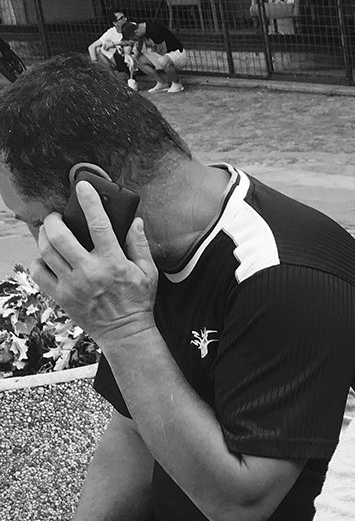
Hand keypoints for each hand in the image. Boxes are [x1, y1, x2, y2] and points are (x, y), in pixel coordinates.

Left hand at [31, 181, 157, 350]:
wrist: (126, 334)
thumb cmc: (138, 302)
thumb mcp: (149, 272)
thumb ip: (139, 245)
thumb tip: (135, 221)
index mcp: (114, 264)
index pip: (99, 225)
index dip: (89, 202)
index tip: (82, 187)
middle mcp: (90, 272)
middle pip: (60, 236)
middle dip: (54, 219)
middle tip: (57, 217)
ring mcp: (73, 285)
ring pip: (46, 250)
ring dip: (44, 235)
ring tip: (49, 231)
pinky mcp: (61, 296)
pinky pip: (39, 272)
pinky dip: (38, 260)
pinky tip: (47, 257)